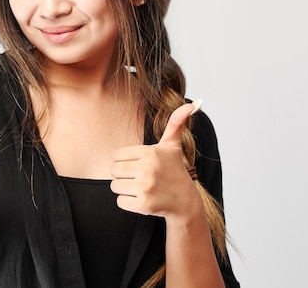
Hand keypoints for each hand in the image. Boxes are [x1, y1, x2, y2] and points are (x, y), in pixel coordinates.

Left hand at [110, 102, 201, 218]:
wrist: (185, 202)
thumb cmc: (174, 170)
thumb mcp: (173, 146)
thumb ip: (176, 122)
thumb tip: (194, 102)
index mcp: (150, 153)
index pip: (116, 156)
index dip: (125, 161)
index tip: (139, 165)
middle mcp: (148, 169)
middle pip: (113, 171)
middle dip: (123, 175)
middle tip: (139, 178)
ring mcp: (146, 187)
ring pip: (115, 186)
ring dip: (125, 189)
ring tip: (141, 188)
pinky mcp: (143, 204)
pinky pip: (120, 201)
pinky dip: (128, 202)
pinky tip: (143, 199)